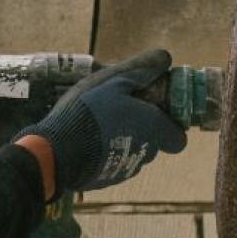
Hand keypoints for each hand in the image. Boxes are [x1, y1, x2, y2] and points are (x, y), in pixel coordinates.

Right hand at [19, 49, 187, 191]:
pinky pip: (114, 164)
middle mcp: (146, 152)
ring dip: (123, 140)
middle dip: (142, 129)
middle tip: (119, 111)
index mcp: (154, 128)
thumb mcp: (113, 82)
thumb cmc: (89, 112)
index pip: (178, 138)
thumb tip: (166, 58)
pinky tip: (87, 142)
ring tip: (98, 125)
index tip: (154, 111)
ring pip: (133, 153)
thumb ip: (142, 71)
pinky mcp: (107, 180)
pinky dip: (106, 154)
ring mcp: (126, 169)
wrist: (58, 152)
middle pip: (154, 143)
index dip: (170, 125)